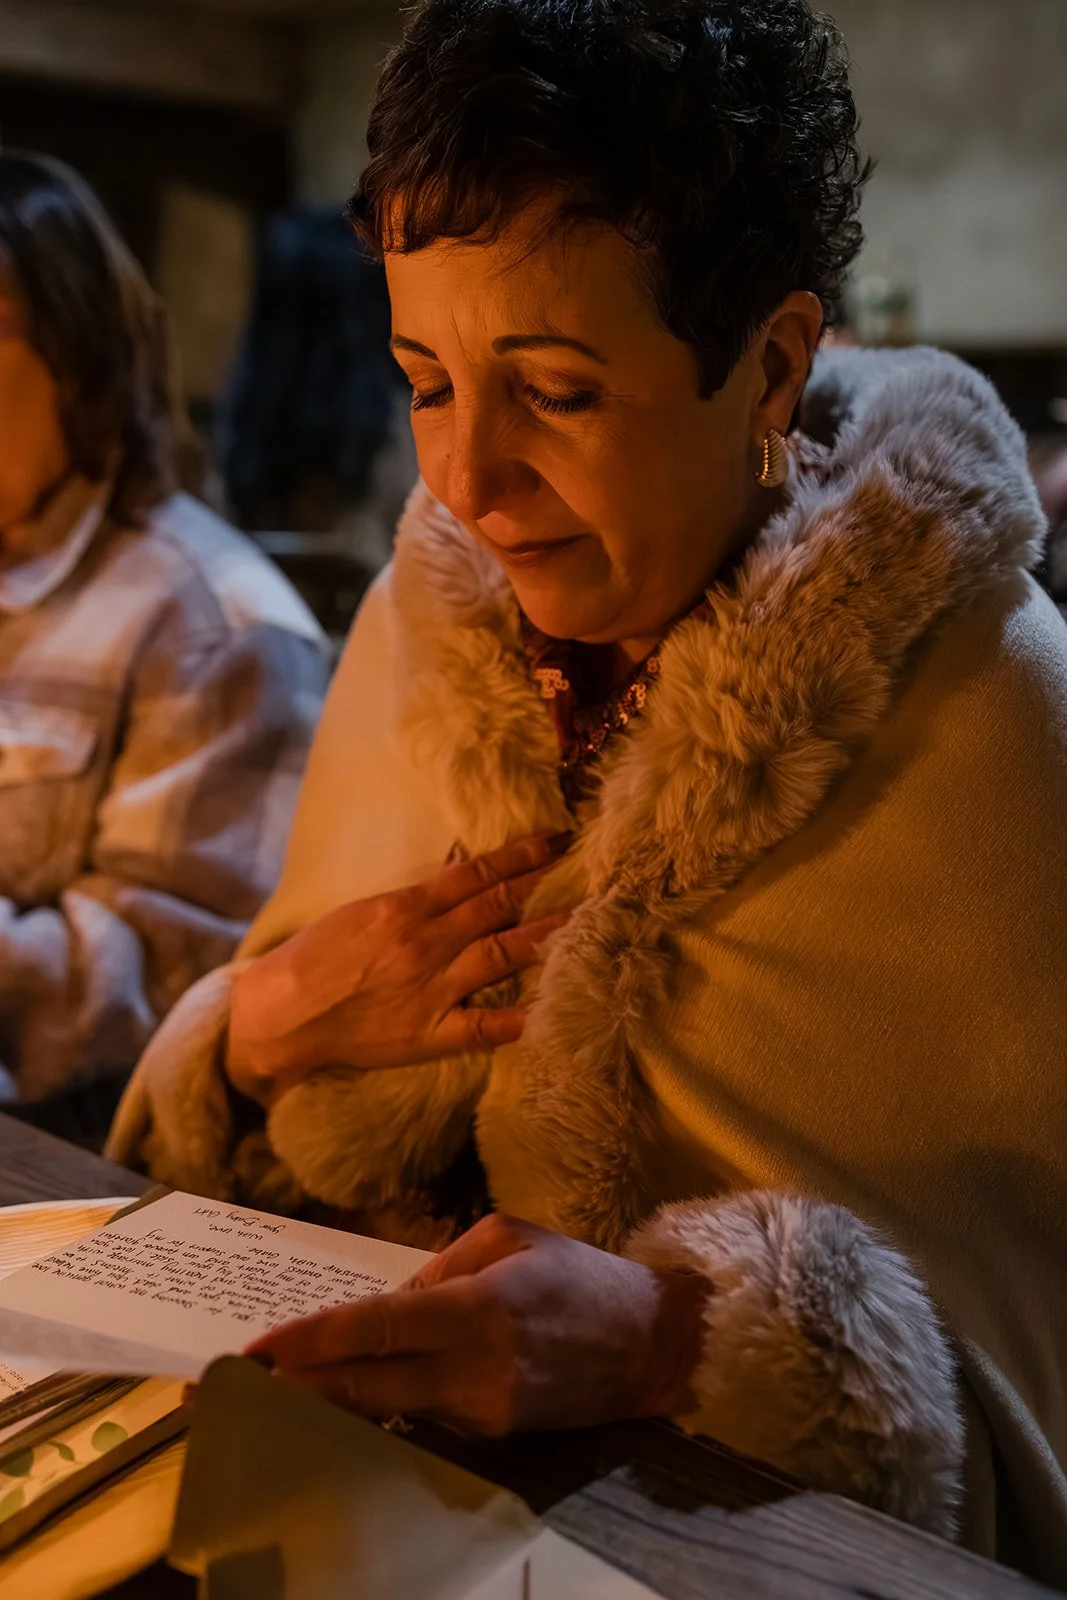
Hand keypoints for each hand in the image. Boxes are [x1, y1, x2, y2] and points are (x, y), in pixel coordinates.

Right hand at [226, 833, 570, 1104]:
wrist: (282, 1015)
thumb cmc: (318, 958)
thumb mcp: (364, 911)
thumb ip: (418, 895)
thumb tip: (463, 866)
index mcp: (405, 908)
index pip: (477, 873)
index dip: (522, 855)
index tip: (558, 840)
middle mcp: (425, 943)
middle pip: (499, 907)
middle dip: (546, 885)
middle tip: (589, 869)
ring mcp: (431, 989)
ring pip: (503, 954)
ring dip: (547, 936)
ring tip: (588, 922)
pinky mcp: (430, 1033)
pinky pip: (485, 1025)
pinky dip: (521, 1016)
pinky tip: (555, 1005)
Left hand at [246, 1214, 707, 1434]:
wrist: (650, 1346)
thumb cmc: (578, 1275)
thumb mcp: (509, 1237)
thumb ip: (440, 1266)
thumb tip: (386, 1301)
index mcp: (477, 1308)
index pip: (374, 1327)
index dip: (311, 1341)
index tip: (258, 1349)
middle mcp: (473, 1369)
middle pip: (364, 1386)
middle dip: (298, 1385)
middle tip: (237, 1383)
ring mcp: (481, 1412)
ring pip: (386, 1409)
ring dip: (333, 1397)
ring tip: (277, 1386)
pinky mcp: (492, 1435)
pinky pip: (421, 1417)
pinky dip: (382, 1404)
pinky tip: (348, 1393)